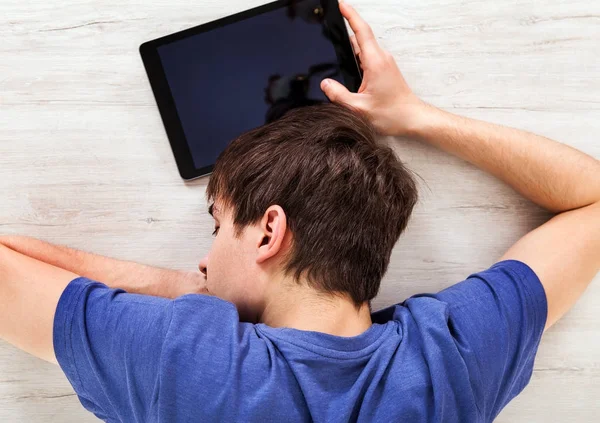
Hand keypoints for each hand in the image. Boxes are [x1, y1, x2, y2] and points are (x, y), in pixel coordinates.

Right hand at [320, 2, 430, 136]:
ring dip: (351, 50)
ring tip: (338, 56)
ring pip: (364, 49)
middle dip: (345, 35)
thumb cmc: (392, 114)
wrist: (412, 119)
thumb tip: (325, 84)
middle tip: (330, 34)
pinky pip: (368, 58)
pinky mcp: (385, 70)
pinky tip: (350, 70)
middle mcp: (382, 59)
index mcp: (375, 62)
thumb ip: (338, 95)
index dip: (350, 15)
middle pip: (360, 38)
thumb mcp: (358, 108)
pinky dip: (357, 59)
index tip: (341, 5)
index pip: (361, 31)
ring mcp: (385, 63)